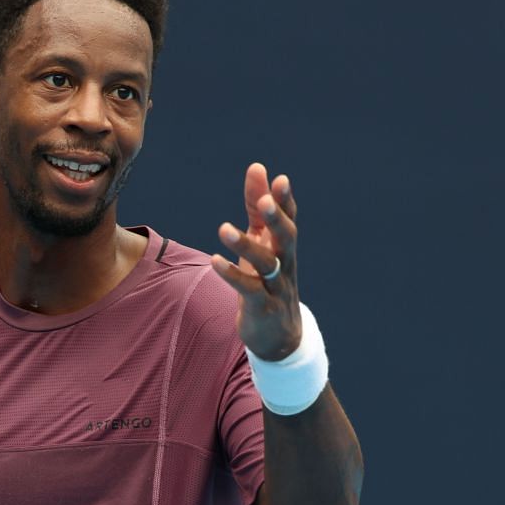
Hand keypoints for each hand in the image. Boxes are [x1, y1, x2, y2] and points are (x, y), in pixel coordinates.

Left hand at [209, 161, 300, 360]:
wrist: (278, 336)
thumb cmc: (266, 280)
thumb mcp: (262, 242)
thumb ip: (257, 207)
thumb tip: (257, 168)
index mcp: (284, 246)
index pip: (289, 219)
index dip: (285, 200)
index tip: (280, 179)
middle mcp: (285, 264)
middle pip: (287, 238)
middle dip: (277, 219)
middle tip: (265, 200)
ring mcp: (276, 286)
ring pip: (267, 264)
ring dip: (246, 245)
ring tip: (223, 229)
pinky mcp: (263, 307)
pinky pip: (250, 290)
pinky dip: (233, 275)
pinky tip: (215, 261)